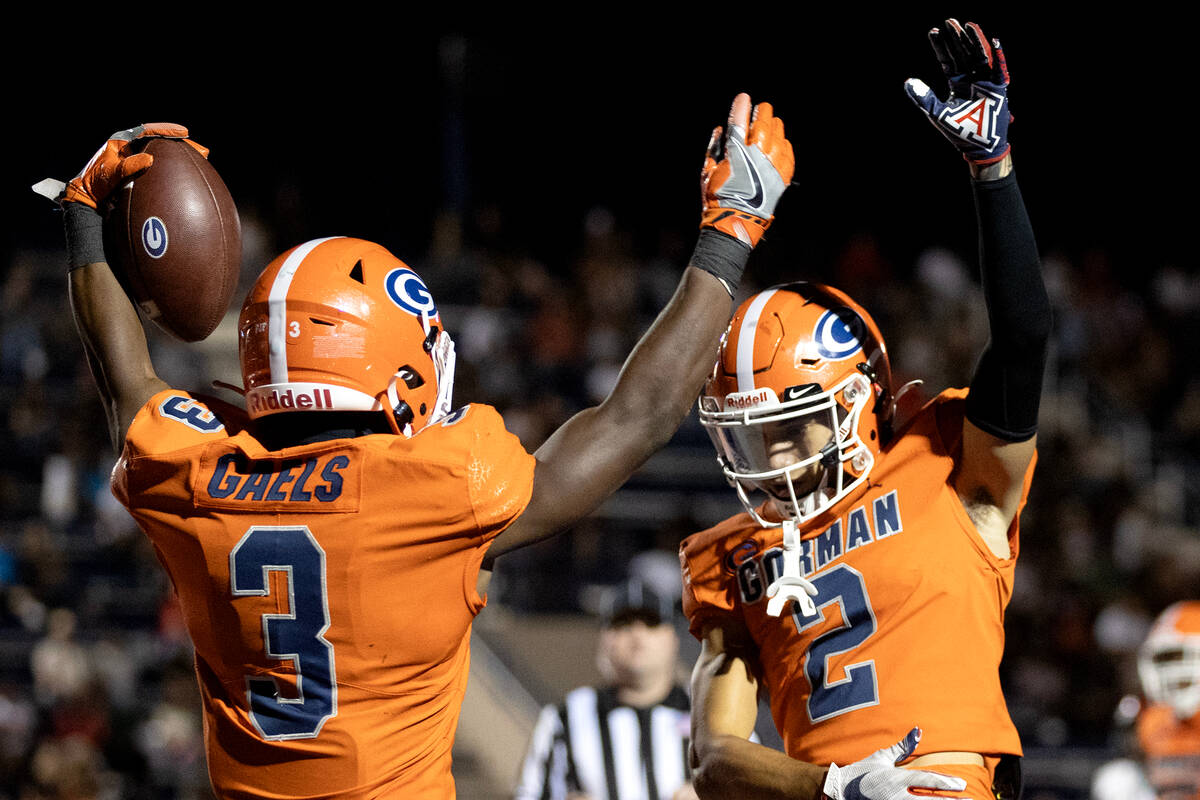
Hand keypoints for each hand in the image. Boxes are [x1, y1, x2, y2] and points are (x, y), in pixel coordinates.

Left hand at [58, 123, 208, 208]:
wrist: (86, 199)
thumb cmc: (94, 185)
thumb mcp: (110, 174)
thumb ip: (128, 166)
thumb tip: (150, 159)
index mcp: (121, 142)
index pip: (147, 131)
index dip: (166, 131)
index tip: (184, 133)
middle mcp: (131, 149)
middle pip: (160, 142)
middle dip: (181, 144)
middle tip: (201, 151)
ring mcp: (136, 161)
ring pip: (163, 154)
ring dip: (181, 157)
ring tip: (201, 160)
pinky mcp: (141, 173)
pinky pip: (161, 168)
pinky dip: (175, 170)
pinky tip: (187, 176)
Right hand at [700, 93, 793, 247]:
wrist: (735, 223)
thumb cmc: (717, 199)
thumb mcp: (707, 173)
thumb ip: (713, 149)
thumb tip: (720, 130)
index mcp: (734, 153)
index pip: (739, 122)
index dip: (741, 107)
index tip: (744, 98)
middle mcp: (755, 156)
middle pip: (763, 125)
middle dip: (762, 113)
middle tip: (762, 107)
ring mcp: (771, 166)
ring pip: (778, 136)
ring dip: (775, 125)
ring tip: (772, 121)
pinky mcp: (781, 178)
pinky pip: (787, 154)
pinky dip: (784, 145)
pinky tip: (781, 141)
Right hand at [822, 727, 970, 799]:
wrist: (839, 790)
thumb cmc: (862, 771)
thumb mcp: (882, 757)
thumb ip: (903, 746)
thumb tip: (919, 731)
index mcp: (895, 778)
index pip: (925, 780)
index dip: (945, 783)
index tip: (962, 785)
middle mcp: (895, 795)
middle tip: (970, 799)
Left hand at [904, 19, 1011, 164]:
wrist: (979, 146)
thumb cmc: (958, 131)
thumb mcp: (937, 113)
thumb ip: (923, 98)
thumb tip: (908, 81)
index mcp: (956, 83)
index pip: (947, 60)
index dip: (941, 46)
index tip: (934, 31)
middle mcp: (971, 79)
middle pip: (963, 54)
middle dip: (956, 38)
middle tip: (949, 21)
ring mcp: (985, 82)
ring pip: (979, 56)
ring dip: (974, 41)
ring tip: (967, 25)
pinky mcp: (999, 87)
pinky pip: (999, 69)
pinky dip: (998, 55)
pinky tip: (994, 40)